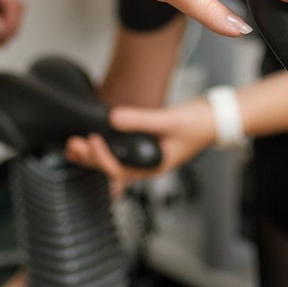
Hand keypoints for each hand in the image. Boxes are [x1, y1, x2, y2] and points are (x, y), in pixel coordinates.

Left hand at [64, 98, 217, 185]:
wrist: (214, 119)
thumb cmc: (199, 125)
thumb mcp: (169, 121)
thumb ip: (141, 120)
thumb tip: (114, 118)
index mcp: (153, 166)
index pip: (120, 171)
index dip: (103, 158)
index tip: (93, 139)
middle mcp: (146, 165)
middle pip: (111, 170)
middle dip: (90, 159)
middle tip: (73, 145)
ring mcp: (144, 156)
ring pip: (113, 162)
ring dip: (92, 156)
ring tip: (73, 147)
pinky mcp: (143, 145)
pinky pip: (119, 151)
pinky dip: (104, 148)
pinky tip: (92, 141)